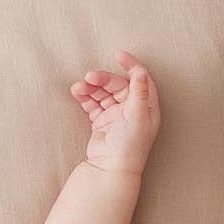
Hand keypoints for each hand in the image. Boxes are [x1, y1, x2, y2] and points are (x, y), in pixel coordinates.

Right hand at [69, 49, 159, 174]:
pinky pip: (93, 103)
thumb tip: (142, 71)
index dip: (131, 66)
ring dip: (90, 87)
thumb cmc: (130, 146)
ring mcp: (116, 115)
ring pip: (103, 93)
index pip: (141, 79)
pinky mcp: (102, 121)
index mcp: (146, 107)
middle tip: (89, 76)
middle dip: (103, 79)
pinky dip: (85, 97)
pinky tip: (77, 92)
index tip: (118, 55)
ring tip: (78, 87)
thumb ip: (139, 93)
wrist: (111, 169)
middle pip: (117, 85)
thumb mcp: (138, 116)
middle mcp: (132, 110)